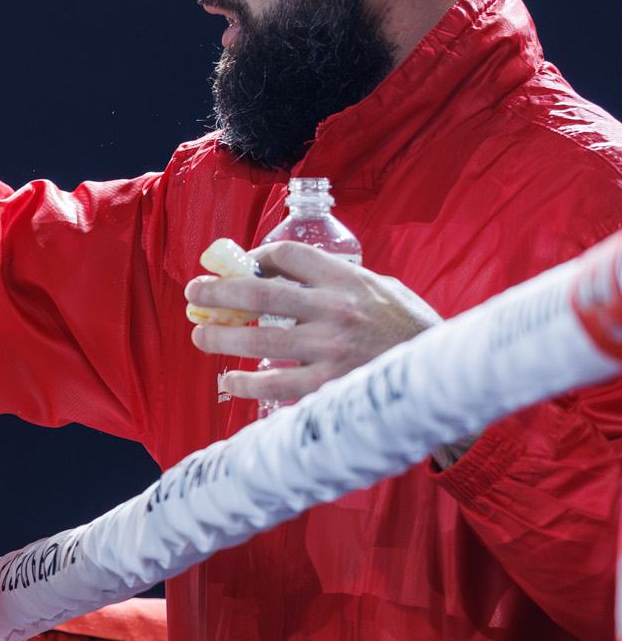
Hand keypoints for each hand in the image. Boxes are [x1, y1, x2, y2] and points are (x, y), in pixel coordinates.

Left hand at [185, 241, 441, 404]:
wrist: (446, 378)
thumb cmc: (412, 330)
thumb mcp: (384, 290)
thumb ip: (341, 281)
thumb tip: (288, 270)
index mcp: (349, 279)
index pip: (287, 254)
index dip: (255, 255)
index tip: (240, 264)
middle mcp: (336, 310)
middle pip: (259, 292)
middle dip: (218, 291)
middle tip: (194, 293)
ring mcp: (331, 349)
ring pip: (257, 339)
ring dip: (219, 336)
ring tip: (200, 335)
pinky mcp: (330, 386)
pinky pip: (273, 384)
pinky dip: (244, 382)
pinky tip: (229, 379)